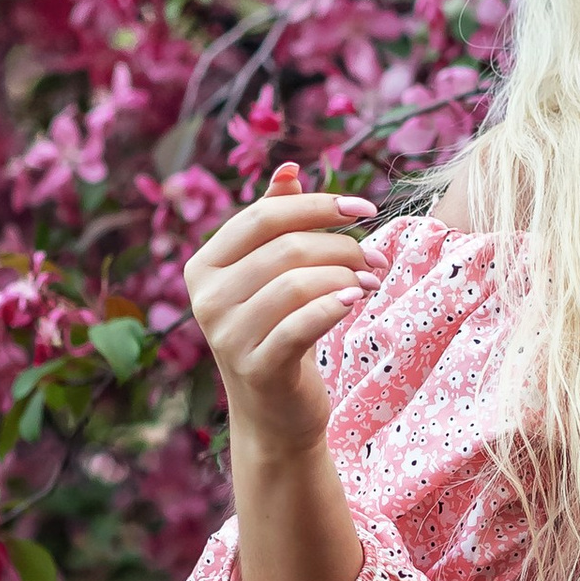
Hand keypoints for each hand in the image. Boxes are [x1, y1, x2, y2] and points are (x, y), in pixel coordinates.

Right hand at [183, 163, 376, 462]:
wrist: (273, 412)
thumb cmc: (276, 331)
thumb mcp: (271, 275)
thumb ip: (275, 221)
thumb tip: (289, 168)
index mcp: (205, 266)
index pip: (263, 216)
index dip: (316, 205)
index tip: (364, 208)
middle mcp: (206, 299)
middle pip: (285, 248)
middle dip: (341, 246)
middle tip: (375, 257)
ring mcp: (227, 336)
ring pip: (296, 283)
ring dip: (345, 276)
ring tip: (372, 281)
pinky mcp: (257, 368)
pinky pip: (300, 324)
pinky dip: (333, 306)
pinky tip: (356, 301)